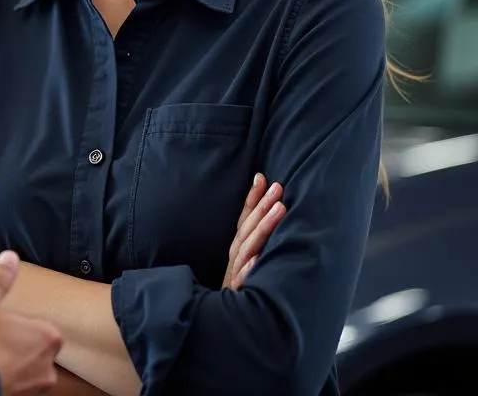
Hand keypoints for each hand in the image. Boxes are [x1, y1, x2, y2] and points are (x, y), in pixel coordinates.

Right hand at [0, 251, 61, 394]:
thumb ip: (0, 279)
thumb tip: (11, 257)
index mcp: (47, 337)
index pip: (38, 325)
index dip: (16, 324)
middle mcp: (47, 367)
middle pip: (33, 348)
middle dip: (15, 345)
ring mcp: (34, 389)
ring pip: (24, 369)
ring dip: (9, 363)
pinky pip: (14, 385)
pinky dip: (2, 378)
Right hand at [223, 173, 285, 288]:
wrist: (224, 327)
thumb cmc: (240, 295)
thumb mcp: (244, 268)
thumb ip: (253, 247)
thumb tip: (272, 217)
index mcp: (237, 252)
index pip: (244, 220)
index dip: (252, 199)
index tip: (262, 176)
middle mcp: (235, 260)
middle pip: (248, 230)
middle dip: (262, 207)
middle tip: (278, 187)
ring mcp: (236, 276)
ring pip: (249, 248)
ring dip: (263, 228)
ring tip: (279, 209)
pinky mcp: (238, 295)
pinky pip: (244, 281)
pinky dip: (250, 270)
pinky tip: (258, 260)